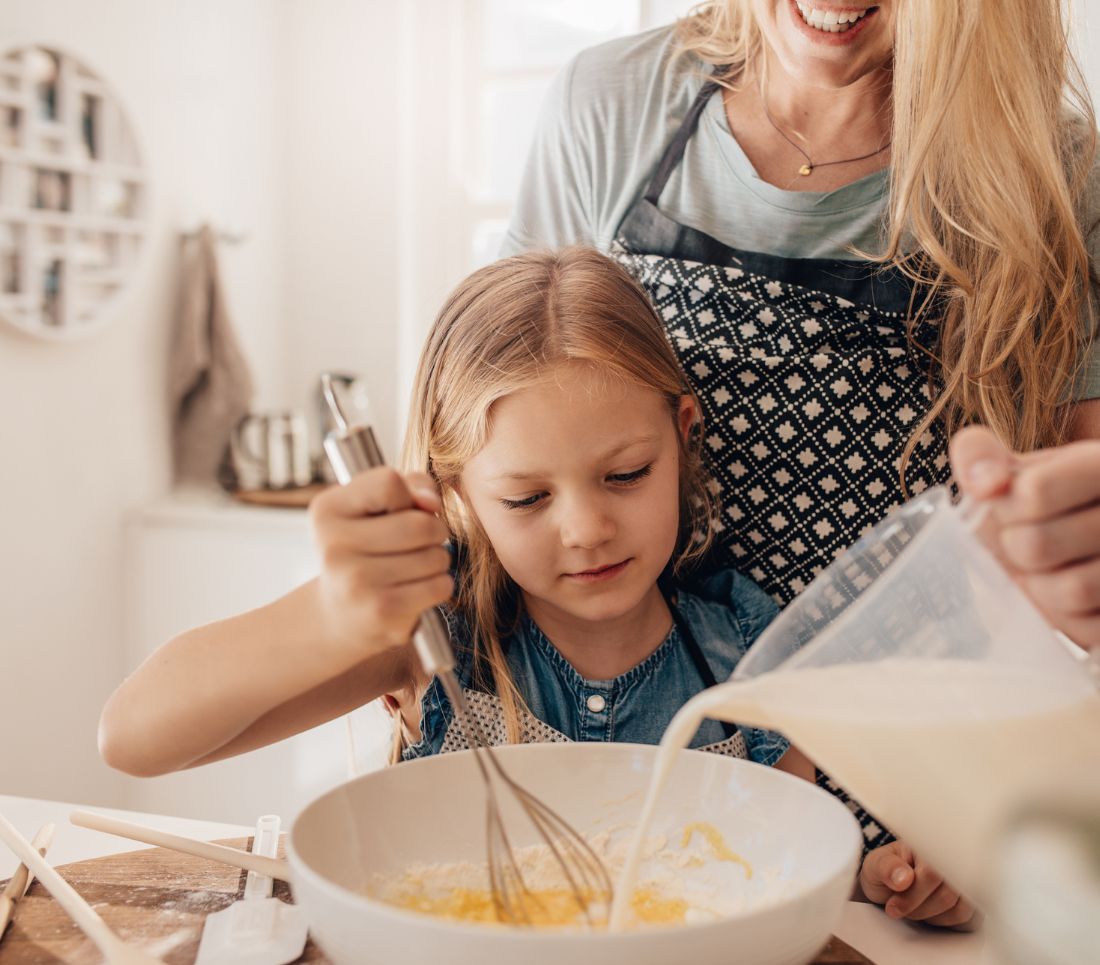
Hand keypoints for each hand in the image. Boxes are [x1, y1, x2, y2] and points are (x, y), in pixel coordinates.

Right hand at [310, 467, 452, 657]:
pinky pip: (438, 586)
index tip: (401, 511)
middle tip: (423, 540)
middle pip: (420, 524)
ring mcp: (356, 582)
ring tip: (417, 565)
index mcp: (328, 509)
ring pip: (434, 556)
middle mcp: (335, 546)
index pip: (389, 483)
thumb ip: (410, 486)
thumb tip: (431, 502)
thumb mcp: (376, 506)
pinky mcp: (381, 611)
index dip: (408, 496)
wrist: (339, 613)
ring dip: (439, 559)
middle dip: (435, 530)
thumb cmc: (367, 547)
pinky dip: (440, 584)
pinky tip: (419, 587)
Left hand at [859, 842, 976, 928]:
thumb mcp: (875, 866)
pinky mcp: (972, 899)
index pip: (932, 874)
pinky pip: (969, 920)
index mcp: (928, 845)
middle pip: (947, 896)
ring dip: (932, 917)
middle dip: (919, 908)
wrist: (889, 886)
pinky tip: (931, 913)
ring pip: (960, 910)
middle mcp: (952, 859)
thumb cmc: (884, 872)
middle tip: (898, 908)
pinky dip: (947, 923)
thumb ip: (886, 867)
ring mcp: (965, 879)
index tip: (893, 907)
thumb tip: (904, 878)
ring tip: (914, 908)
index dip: (912, 896)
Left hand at [951, 426, 1099, 650]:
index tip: (1018, 505)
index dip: (1006, 507)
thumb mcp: (1016, 470)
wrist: (1081, 542)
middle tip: (1029, 540)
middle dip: (1017, 548)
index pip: (1033, 493)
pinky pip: (1090, 627)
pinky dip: (1068, 615)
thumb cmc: (1047, 504)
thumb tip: (982, 483)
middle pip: (1036, 545)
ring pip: (1071, 590)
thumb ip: (981, 458)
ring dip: (1041, 586)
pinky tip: (1071, 590)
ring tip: (1050, 567)